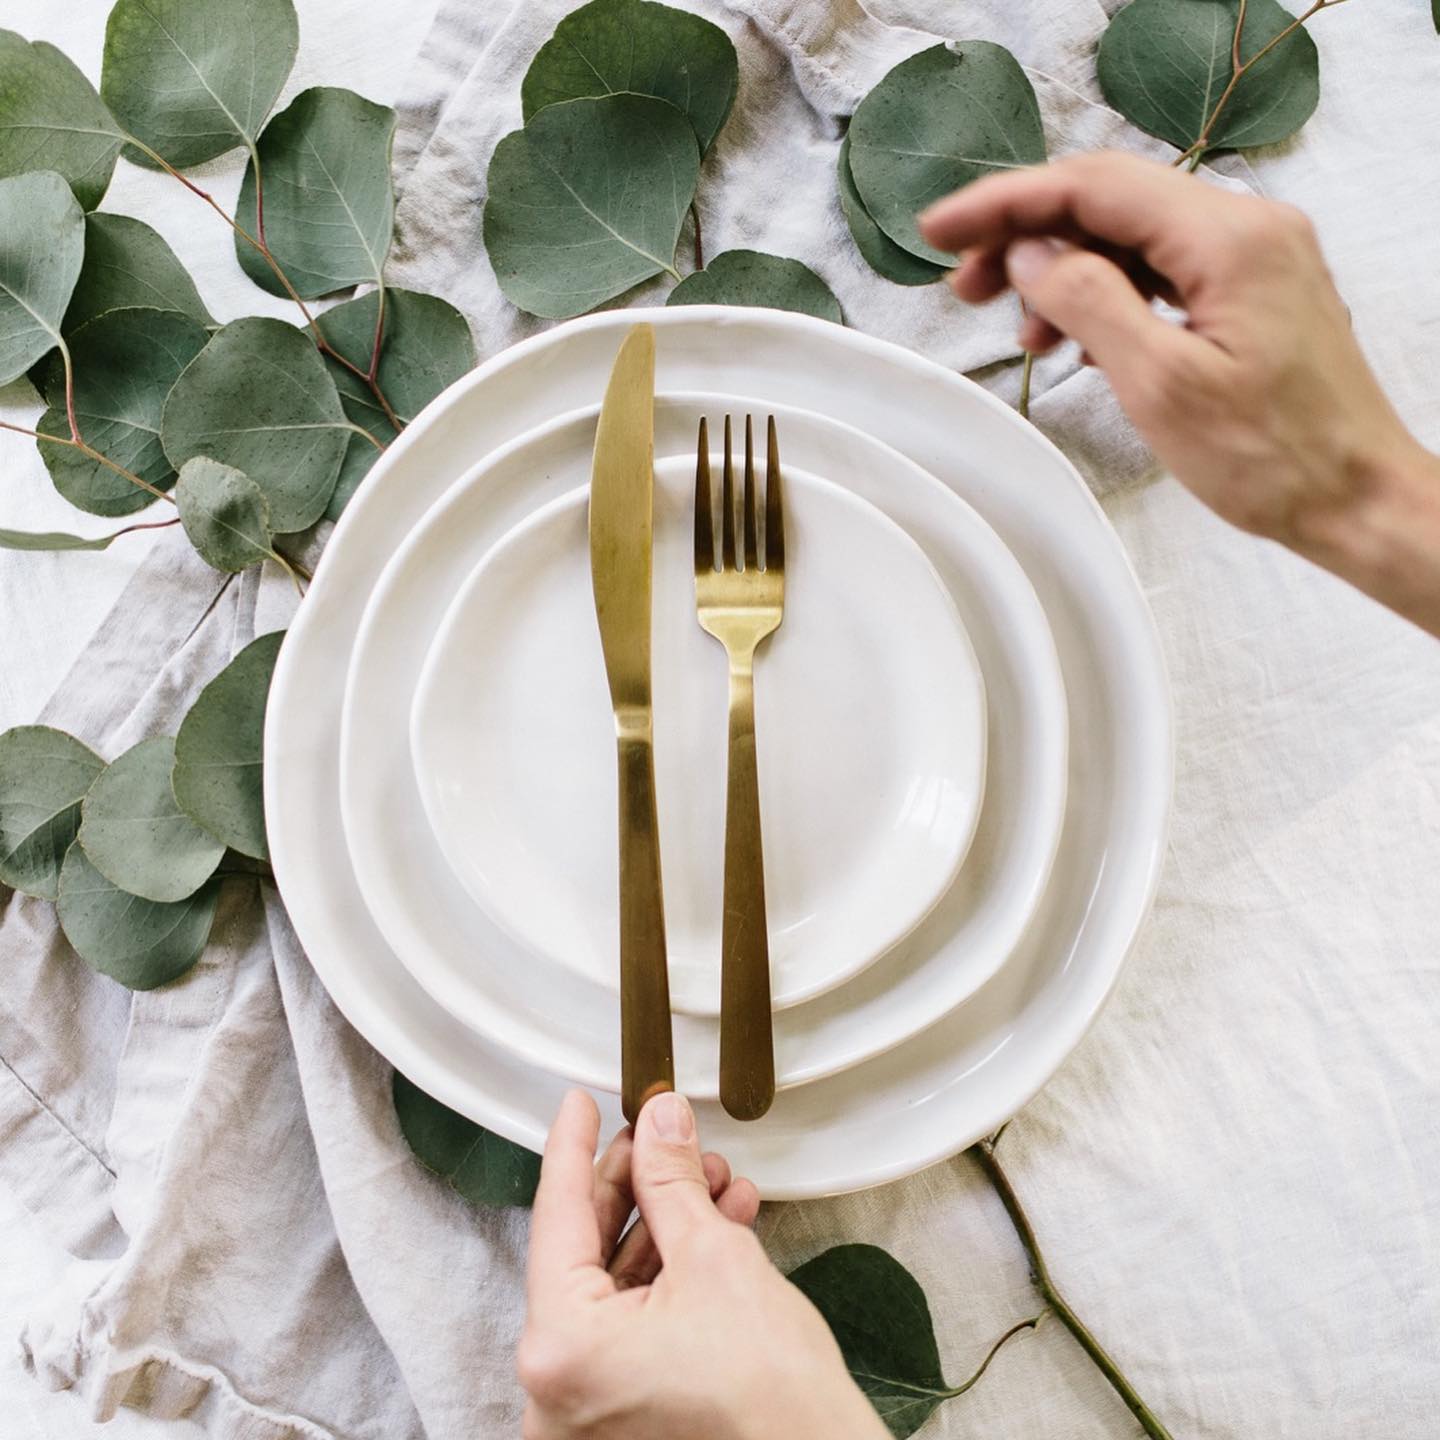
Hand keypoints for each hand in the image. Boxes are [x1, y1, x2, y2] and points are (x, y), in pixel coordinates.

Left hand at [518, 1089, 887, 1439]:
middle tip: (662, 1136)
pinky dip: (671, 1274)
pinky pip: (634, 1322)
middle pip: (587, 1250)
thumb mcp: (714, 1255)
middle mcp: (557, 1386)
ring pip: (616, 1284)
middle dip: (639, 1185)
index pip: (557, 1216)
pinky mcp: (624, 1412)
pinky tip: (718, 1224)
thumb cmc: (771, 1401)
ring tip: (714, 1180)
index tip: (578, 1104)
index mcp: (560, 1348)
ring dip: (668, 1224)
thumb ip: (672, 1179)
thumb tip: (660, 1123)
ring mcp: (589, 1406)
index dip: (573, 1147)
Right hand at [919, 152, 1439, 636]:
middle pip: (1110, 202)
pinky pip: (1162, 269)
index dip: (1006, 204)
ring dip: (1064, 270)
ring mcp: (1252, 257)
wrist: (1354, 499)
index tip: (942, 230)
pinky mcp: (1250, 291)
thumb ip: (1090, 302)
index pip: (1093, 188)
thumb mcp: (1160, 385)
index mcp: (1228, 237)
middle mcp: (1246, 227)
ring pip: (1132, 237)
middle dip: (1028, 235)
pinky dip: (1107, 293)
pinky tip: (1073, 336)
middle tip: (965, 284)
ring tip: (1016, 326)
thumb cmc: (1270, 458)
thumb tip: (1031, 254)